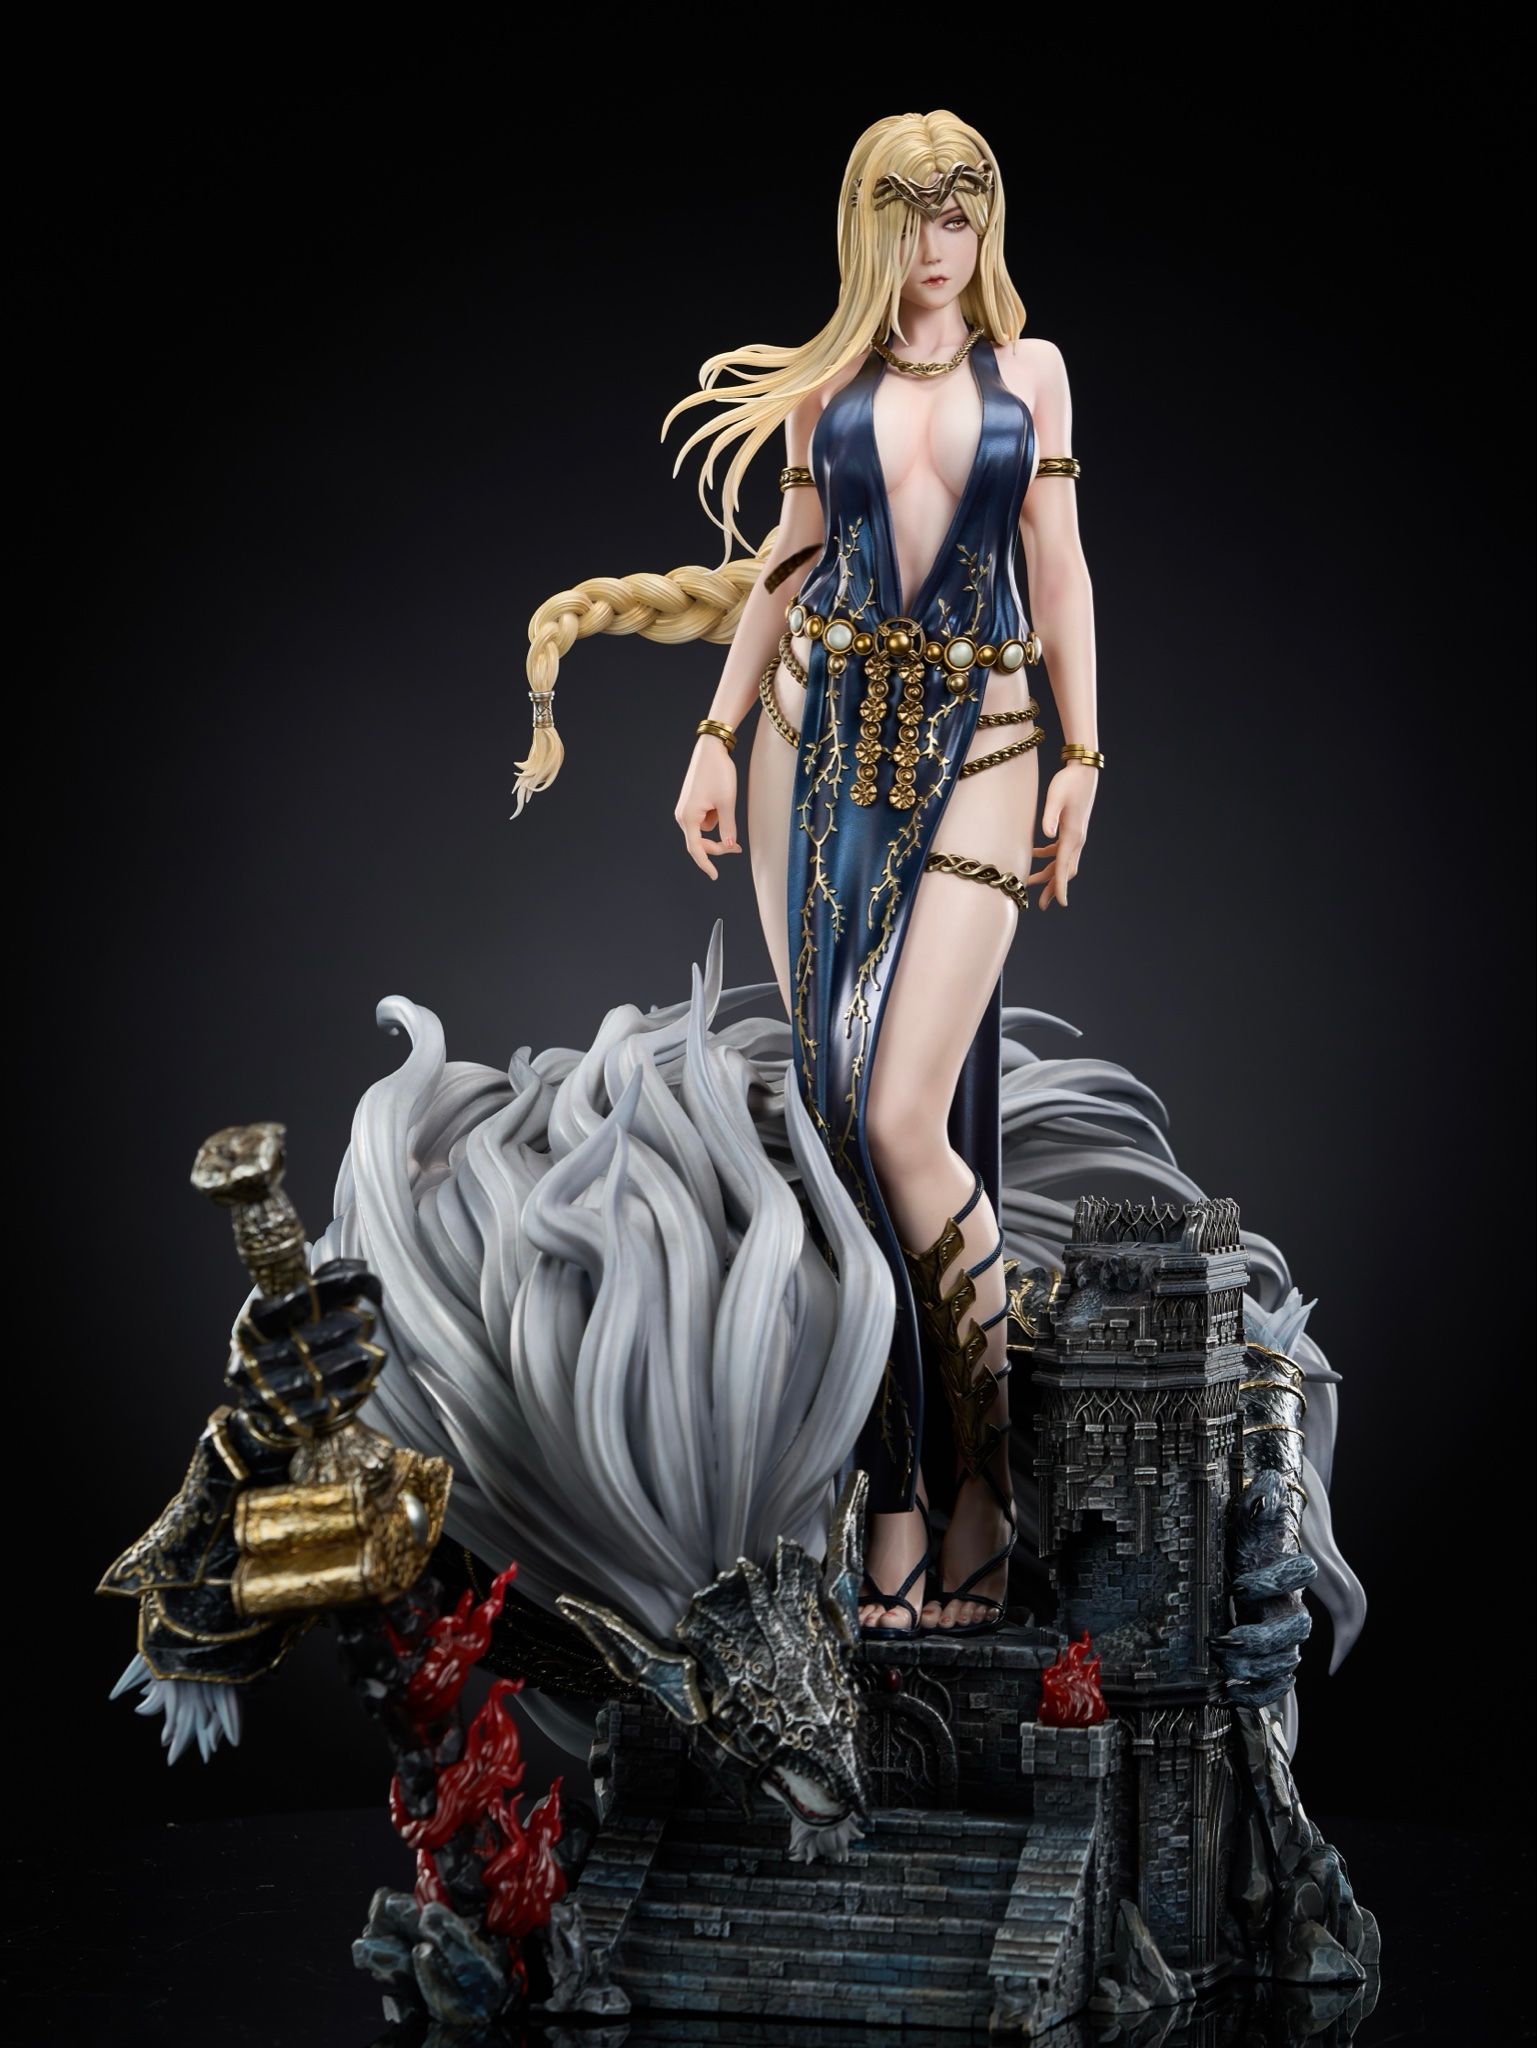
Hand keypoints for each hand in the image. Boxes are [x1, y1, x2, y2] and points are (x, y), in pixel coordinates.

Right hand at [674, 737, 741, 879]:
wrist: (711, 750)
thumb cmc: (719, 773)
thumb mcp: (727, 802)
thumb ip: (728, 827)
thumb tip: (730, 846)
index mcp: (689, 817)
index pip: (696, 849)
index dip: (706, 864)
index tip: (715, 876)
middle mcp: (683, 815)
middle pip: (700, 842)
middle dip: (718, 846)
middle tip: (739, 847)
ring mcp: (685, 810)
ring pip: (704, 830)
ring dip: (718, 826)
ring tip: (725, 802)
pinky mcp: (690, 804)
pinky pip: (704, 819)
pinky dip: (714, 816)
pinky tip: (719, 798)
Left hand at [1028, 763, 1097, 909]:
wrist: (1083, 770)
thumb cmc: (1068, 782)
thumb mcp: (1055, 798)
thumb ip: (1050, 817)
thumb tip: (1046, 836)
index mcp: (1073, 836)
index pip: (1065, 868)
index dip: (1061, 887)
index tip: (1059, 903)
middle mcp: (1077, 839)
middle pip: (1065, 871)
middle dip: (1053, 887)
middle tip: (1041, 905)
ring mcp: (1075, 834)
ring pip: (1062, 861)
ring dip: (1049, 874)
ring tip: (1031, 883)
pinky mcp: (1071, 828)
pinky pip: (1059, 849)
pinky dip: (1047, 856)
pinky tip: (1034, 854)